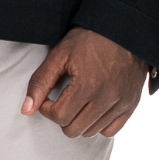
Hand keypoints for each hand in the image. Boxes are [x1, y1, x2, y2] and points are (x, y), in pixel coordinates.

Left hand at [22, 27, 147, 137]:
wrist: (124, 27)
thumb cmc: (91, 38)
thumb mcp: (60, 54)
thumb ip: (40, 82)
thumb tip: (26, 110)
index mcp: (88, 85)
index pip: (59, 117)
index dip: (47, 109)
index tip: (49, 98)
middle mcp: (107, 97)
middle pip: (74, 129)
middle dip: (62, 116)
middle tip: (63, 99)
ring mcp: (122, 102)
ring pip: (91, 132)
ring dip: (80, 121)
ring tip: (79, 101)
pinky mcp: (132, 103)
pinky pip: (111, 130)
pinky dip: (100, 124)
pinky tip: (94, 109)